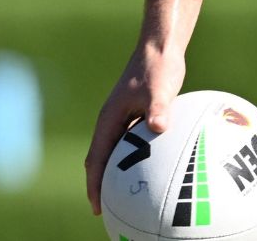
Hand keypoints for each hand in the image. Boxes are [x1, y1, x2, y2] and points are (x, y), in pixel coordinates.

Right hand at [84, 43, 184, 214]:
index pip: (97, 159)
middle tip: (109, 210)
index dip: (94, 184)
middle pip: (102, 159)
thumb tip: (159, 127)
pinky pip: (133, 142)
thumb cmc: (158, 66)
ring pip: (116, 152)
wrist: (161, 47)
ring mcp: (124, 117)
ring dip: (117, 173)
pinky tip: (151, 168)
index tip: (98, 206)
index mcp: (109, 119)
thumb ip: (158, 108)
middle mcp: (113, 120)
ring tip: (126, 195)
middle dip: (101, 185)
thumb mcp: (159, 88)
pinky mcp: (138, 113)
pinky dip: (135, 158)